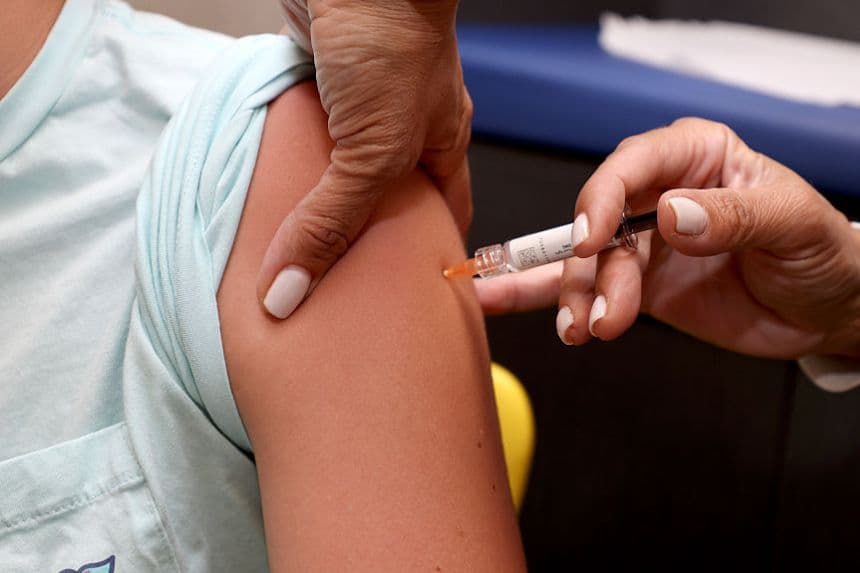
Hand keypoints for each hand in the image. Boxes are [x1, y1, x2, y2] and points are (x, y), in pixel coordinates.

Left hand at [260, 0, 471, 318]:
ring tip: (291, 257)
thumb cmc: (392, 44)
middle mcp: (402, 130)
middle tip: (337, 291)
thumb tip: (290, 291)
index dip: (432, 257)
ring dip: (314, 208)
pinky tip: (267, 202)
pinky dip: (285, 172)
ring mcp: (357, 110)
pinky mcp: (315, 90)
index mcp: (441, 144)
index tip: (408, 299)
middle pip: (384, 202)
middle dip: (362, 243)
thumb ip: (332, 222)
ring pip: (335, 176)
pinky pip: (299, 145)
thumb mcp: (373, 153)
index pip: (445, 216)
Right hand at [476, 118, 859, 358]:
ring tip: (586, 330)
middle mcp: (659, 195)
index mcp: (696, 156)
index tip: (591, 239)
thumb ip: (732, 215)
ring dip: (578, 298)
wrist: (827, 310)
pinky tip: (508, 305)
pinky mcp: (638, 286)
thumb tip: (671, 214)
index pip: (632, 165)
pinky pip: (588, 291)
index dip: (602, 199)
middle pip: (597, 220)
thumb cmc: (822, 250)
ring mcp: (644, 243)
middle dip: (588, 265)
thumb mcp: (792, 222)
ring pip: (587, 264)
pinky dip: (554, 302)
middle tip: (592, 304)